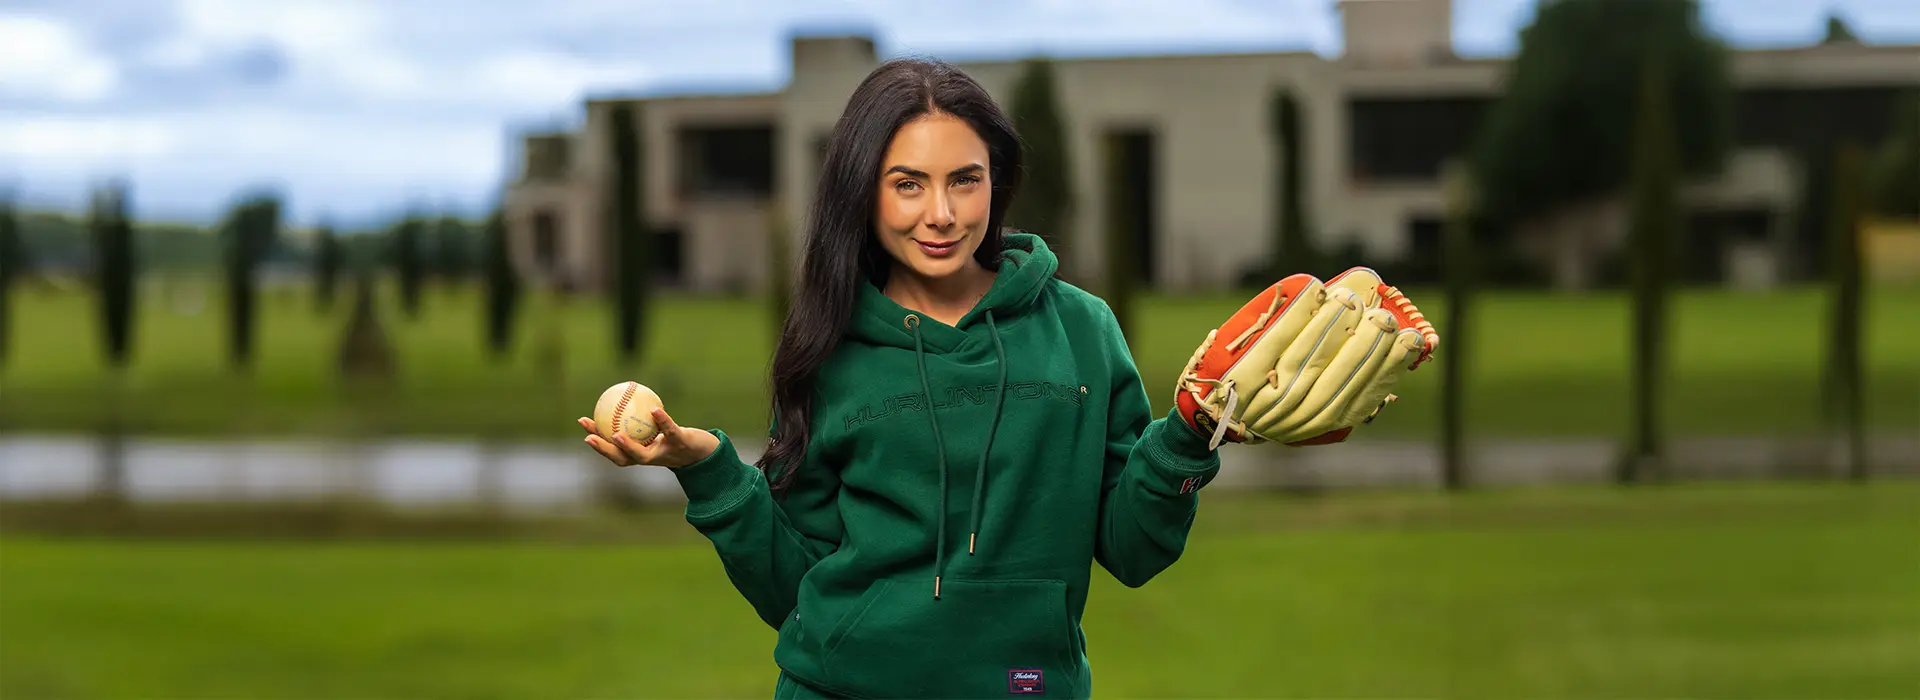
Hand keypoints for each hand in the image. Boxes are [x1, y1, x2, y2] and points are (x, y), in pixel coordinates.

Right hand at [578, 408, 719, 468]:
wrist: (704, 451)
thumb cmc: (674, 439)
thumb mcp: (656, 431)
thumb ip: (640, 423)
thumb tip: (621, 402)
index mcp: (641, 455)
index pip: (615, 454)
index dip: (599, 446)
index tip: (585, 434)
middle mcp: (650, 458)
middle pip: (622, 459)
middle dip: (604, 450)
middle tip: (588, 438)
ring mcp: (665, 453)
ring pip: (642, 454)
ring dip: (627, 446)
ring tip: (614, 433)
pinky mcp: (681, 443)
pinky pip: (669, 431)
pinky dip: (662, 422)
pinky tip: (654, 409)